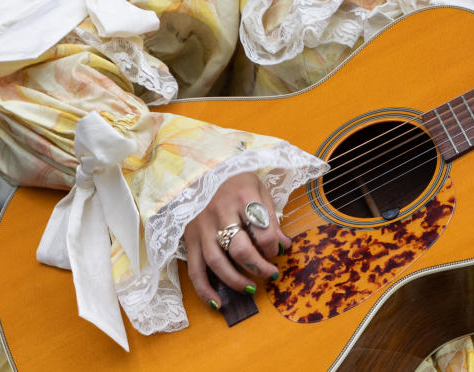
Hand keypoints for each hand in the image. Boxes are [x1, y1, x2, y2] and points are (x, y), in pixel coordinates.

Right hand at [183, 173, 290, 309]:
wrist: (202, 170)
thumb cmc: (236, 181)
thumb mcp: (259, 189)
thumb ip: (271, 217)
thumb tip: (284, 246)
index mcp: (242, 196)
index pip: (262, 229)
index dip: (273, 245)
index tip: (277, 250)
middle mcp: (219, 212)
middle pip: (239, 248)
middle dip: (258, 266)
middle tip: (270, 274)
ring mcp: (201, 227)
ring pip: (216, 262)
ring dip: (235, 280)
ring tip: (251, 289)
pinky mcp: (189, 238)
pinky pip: (194, 269)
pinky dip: (204, 289)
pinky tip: (217, 302)